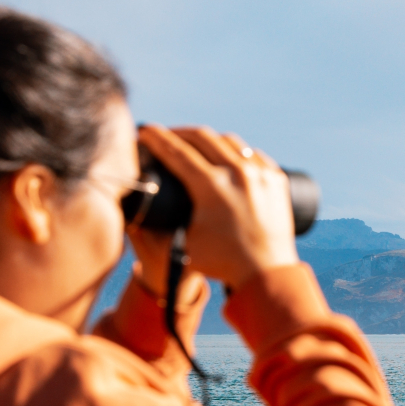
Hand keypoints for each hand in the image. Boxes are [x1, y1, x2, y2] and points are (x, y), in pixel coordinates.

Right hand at [134, 124, 299, 288]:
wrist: (267, 274)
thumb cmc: (221, 263)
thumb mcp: (182, 246)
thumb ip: (154, 232)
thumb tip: (128, 215)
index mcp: (213, 187)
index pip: (176, 152)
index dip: (156, 139)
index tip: (144, 131)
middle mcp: (239, 174)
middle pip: (202, 137)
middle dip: (178, 132)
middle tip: (165, 135)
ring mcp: (261, 174)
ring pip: (229, 141)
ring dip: (206, 138)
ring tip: (192, 143)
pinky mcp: (277, 178)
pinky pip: (252, 153)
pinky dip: (234, 150)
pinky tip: (224, 153)